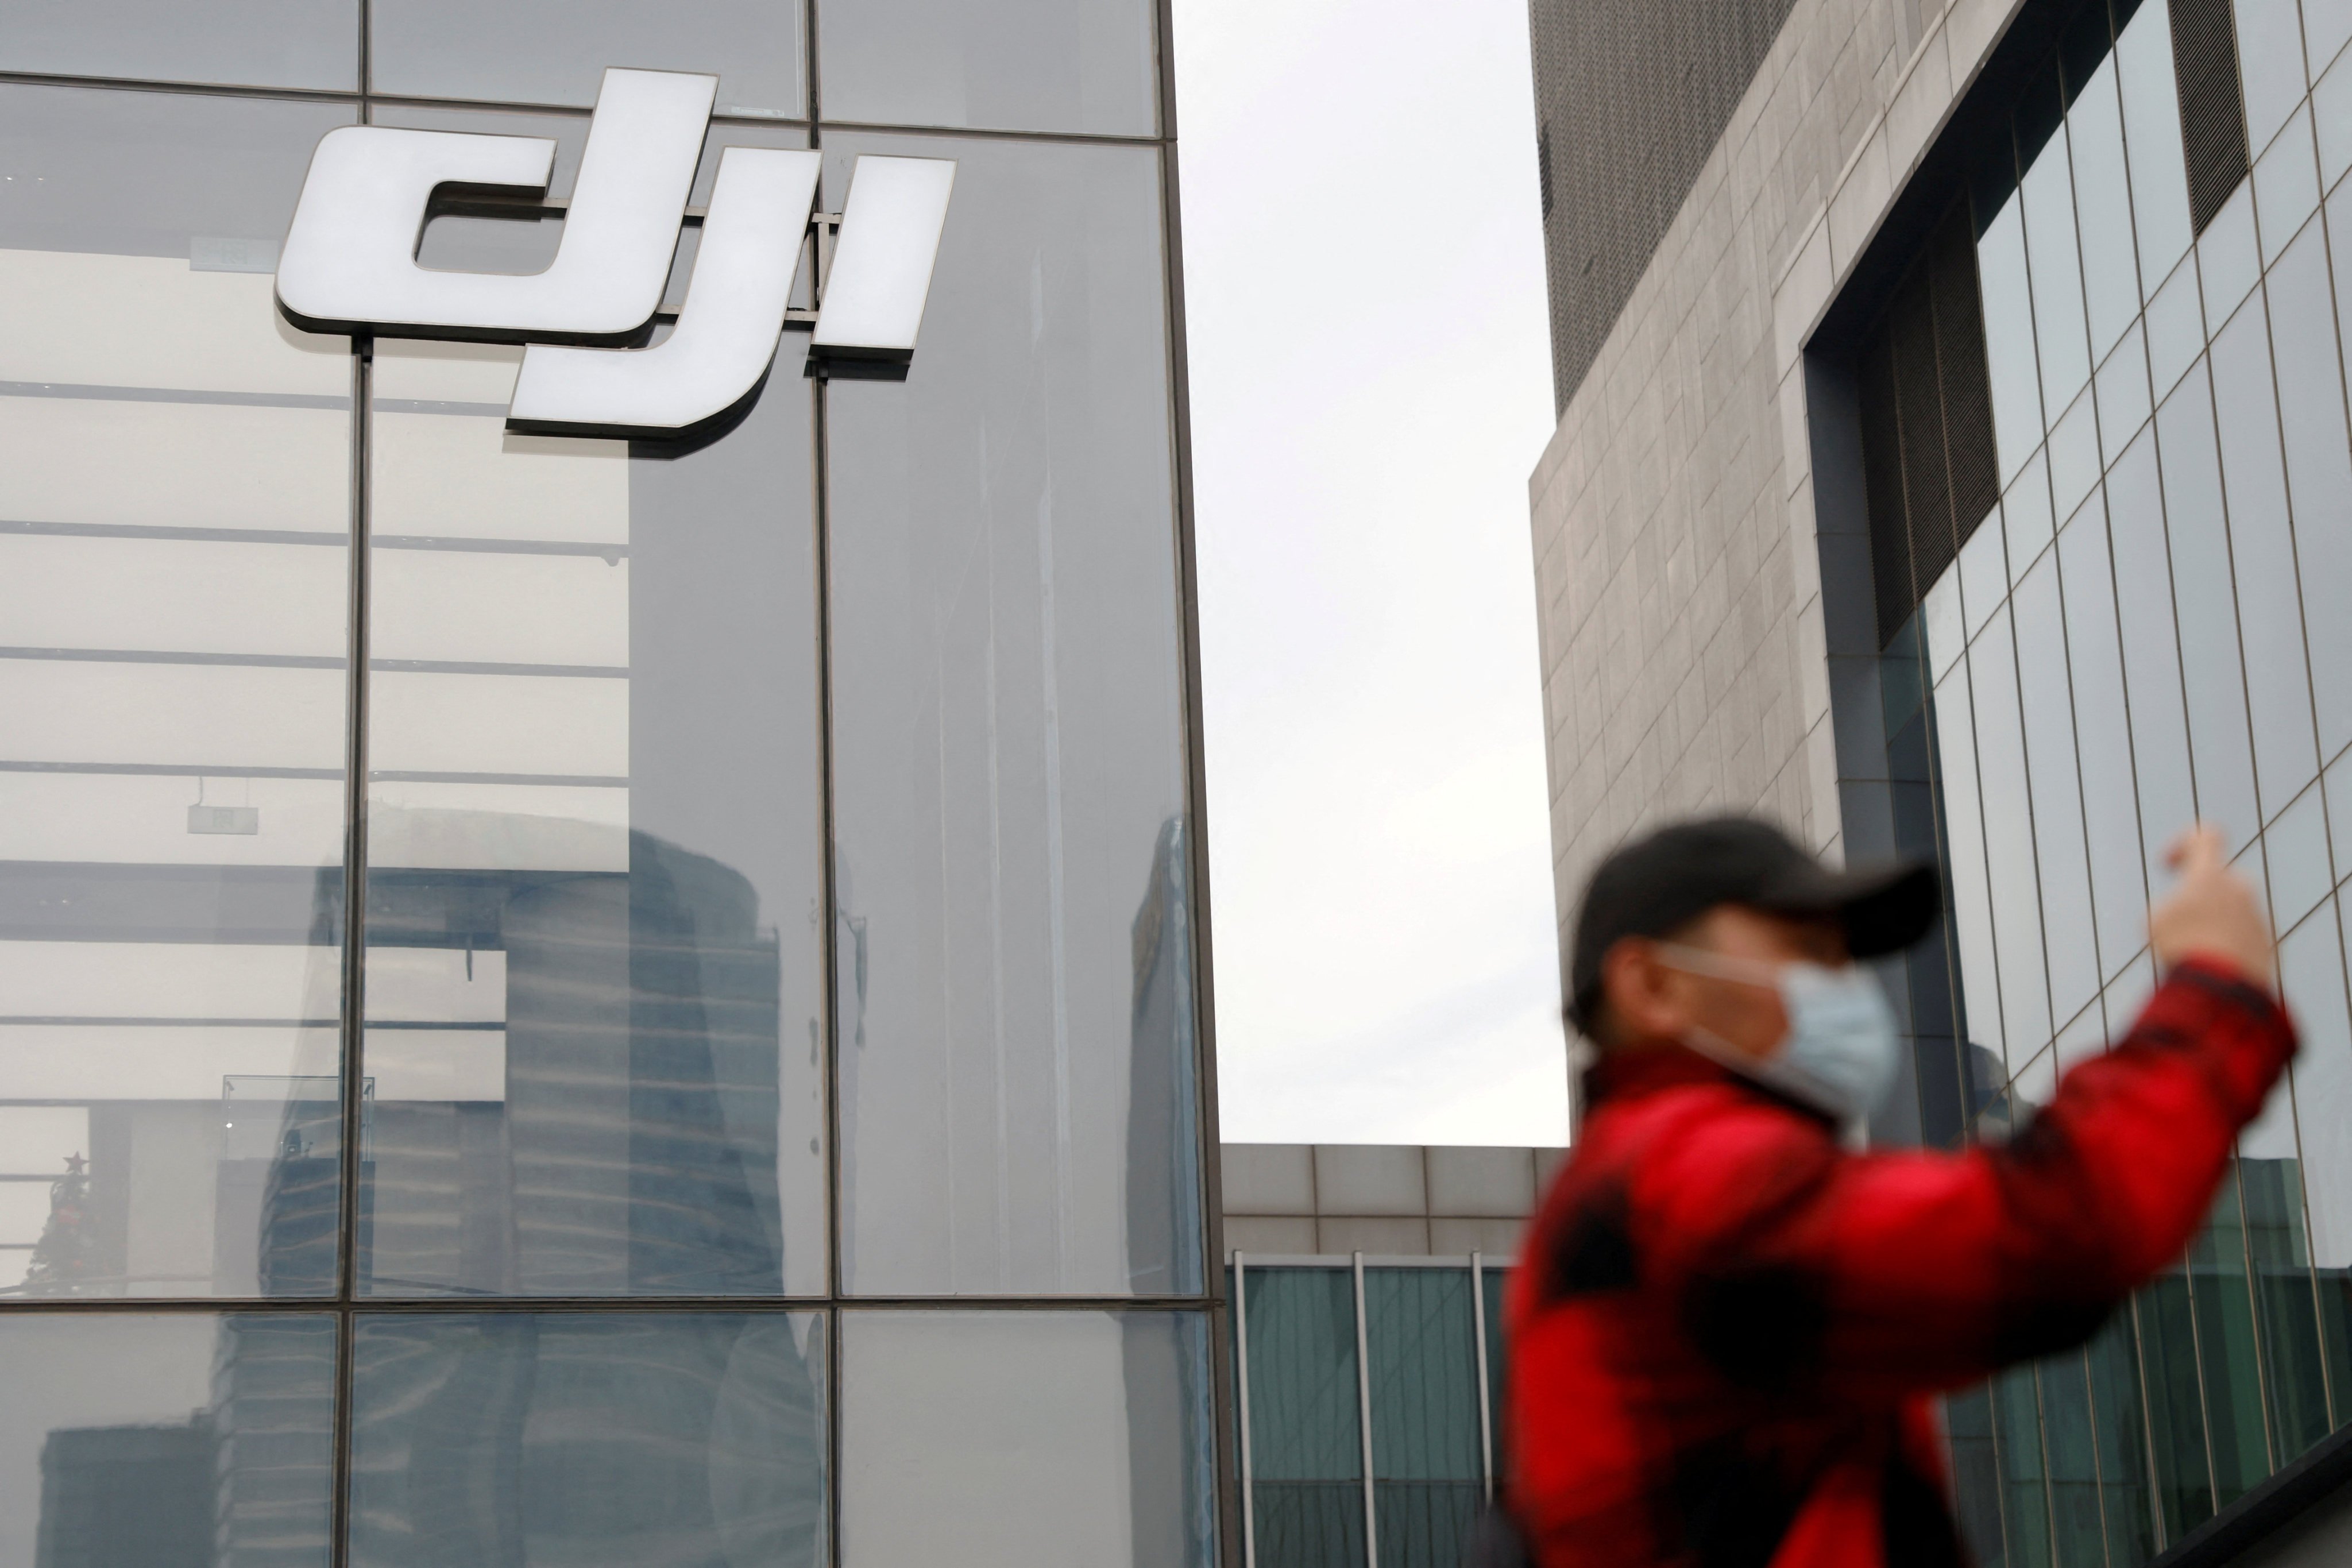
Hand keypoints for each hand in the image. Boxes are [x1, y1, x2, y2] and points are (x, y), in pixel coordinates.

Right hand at [2149, 825, 2274, 988]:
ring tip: (2190, 953)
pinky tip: (2210, 968)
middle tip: (2180, 921)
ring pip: (2232, 912)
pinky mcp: (2268, 944)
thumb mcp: (2156, 920)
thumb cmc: (2183, 947)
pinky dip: (2226, 948)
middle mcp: (2240, 890)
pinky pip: (2243, 938)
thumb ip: (2171, 905)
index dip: (2184, 842)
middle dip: (2201, 895)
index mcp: (2210, 875)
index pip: (2206, 837)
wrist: (2222, 984)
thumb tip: (2180, 914)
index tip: (2169, 863)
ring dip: (2211, 926)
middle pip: (2221, 880)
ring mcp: (2257, 916)